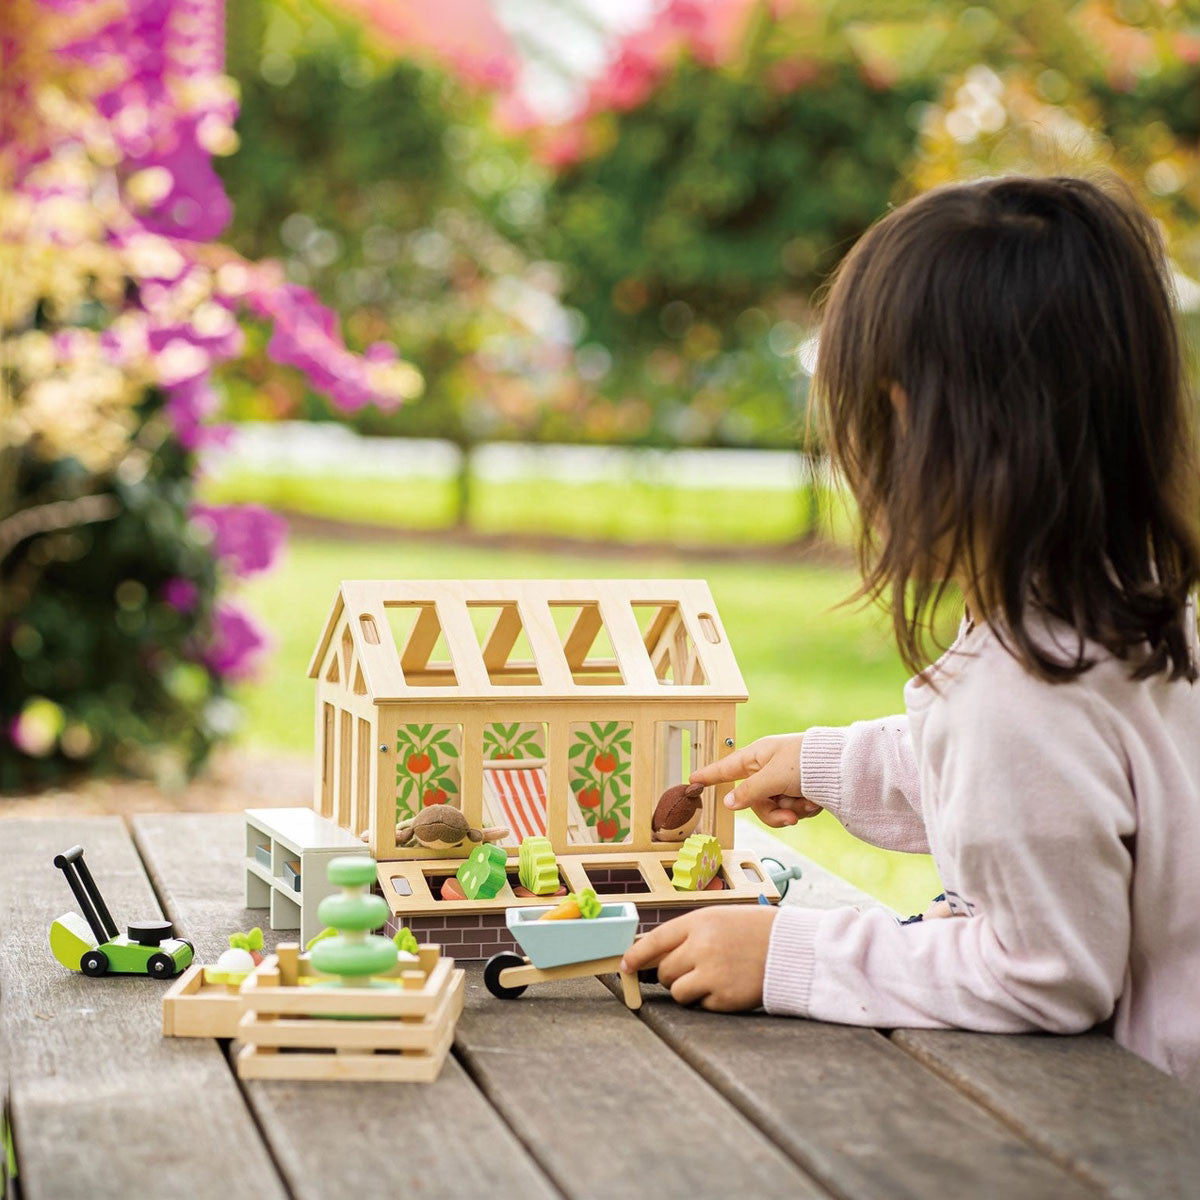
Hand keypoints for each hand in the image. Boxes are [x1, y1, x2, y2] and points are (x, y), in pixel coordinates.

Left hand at [620, 907, 777, 1010]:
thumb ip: (688, 934)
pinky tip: (728, 985)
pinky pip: (701, 1005)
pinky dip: (709, 1000)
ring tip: (712, 977)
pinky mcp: (724, 997)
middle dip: (673, 973)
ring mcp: (712, 973)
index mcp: (698, 923)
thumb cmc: (753, 931)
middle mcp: (701, 947)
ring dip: (688, 989)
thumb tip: (655, 956)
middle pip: (665, 970)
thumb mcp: (718, 920)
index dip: (636, 955)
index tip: (625, 966)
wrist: (791, 948)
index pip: (654, 941)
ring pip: (678, 991)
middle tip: (694, 968)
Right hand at [690, 733, 820, 827]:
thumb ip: (749, 792)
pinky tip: (816, 802)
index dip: (709, 775)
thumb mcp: (773, 777)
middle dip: (773, 812)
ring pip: (774, 808)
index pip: (726, 767)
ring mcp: (785, 780)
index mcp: (758, 755)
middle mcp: (769, 768)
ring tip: (808, 805)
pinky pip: (791, 809)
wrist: (842, 766)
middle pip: (755, 800)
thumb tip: (729, 802)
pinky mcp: (800, 790)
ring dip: (791, 812)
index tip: (692, 780)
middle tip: (788, 817)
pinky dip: (803, 809)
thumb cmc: (805, 761)